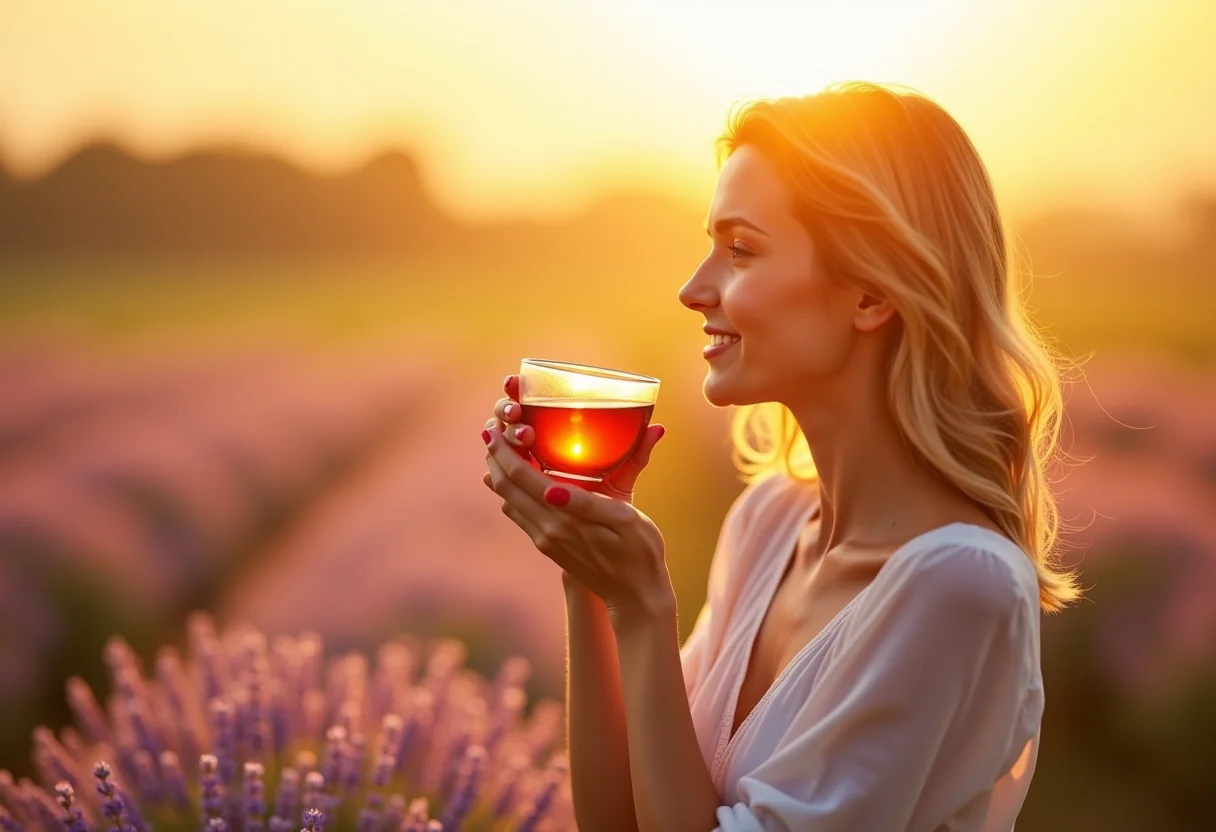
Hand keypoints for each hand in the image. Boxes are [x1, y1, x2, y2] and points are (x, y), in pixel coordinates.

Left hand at [481, 378, 671, 615]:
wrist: (635, 596)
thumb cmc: (640, 553)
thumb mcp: (625, 520)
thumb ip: (587, 503)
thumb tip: (552, 488)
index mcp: (565, 518)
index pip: (522, 478)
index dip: (504, 451)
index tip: (494, 428)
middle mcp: (548, 530)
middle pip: (507, 488)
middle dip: (496, 457)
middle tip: (490, 430)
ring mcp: (545, 540)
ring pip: (509, 501)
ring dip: (499, 474)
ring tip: (496, 448)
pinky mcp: (548, 546)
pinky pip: (519, 515)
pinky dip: (510, 492)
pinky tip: (511, 480)